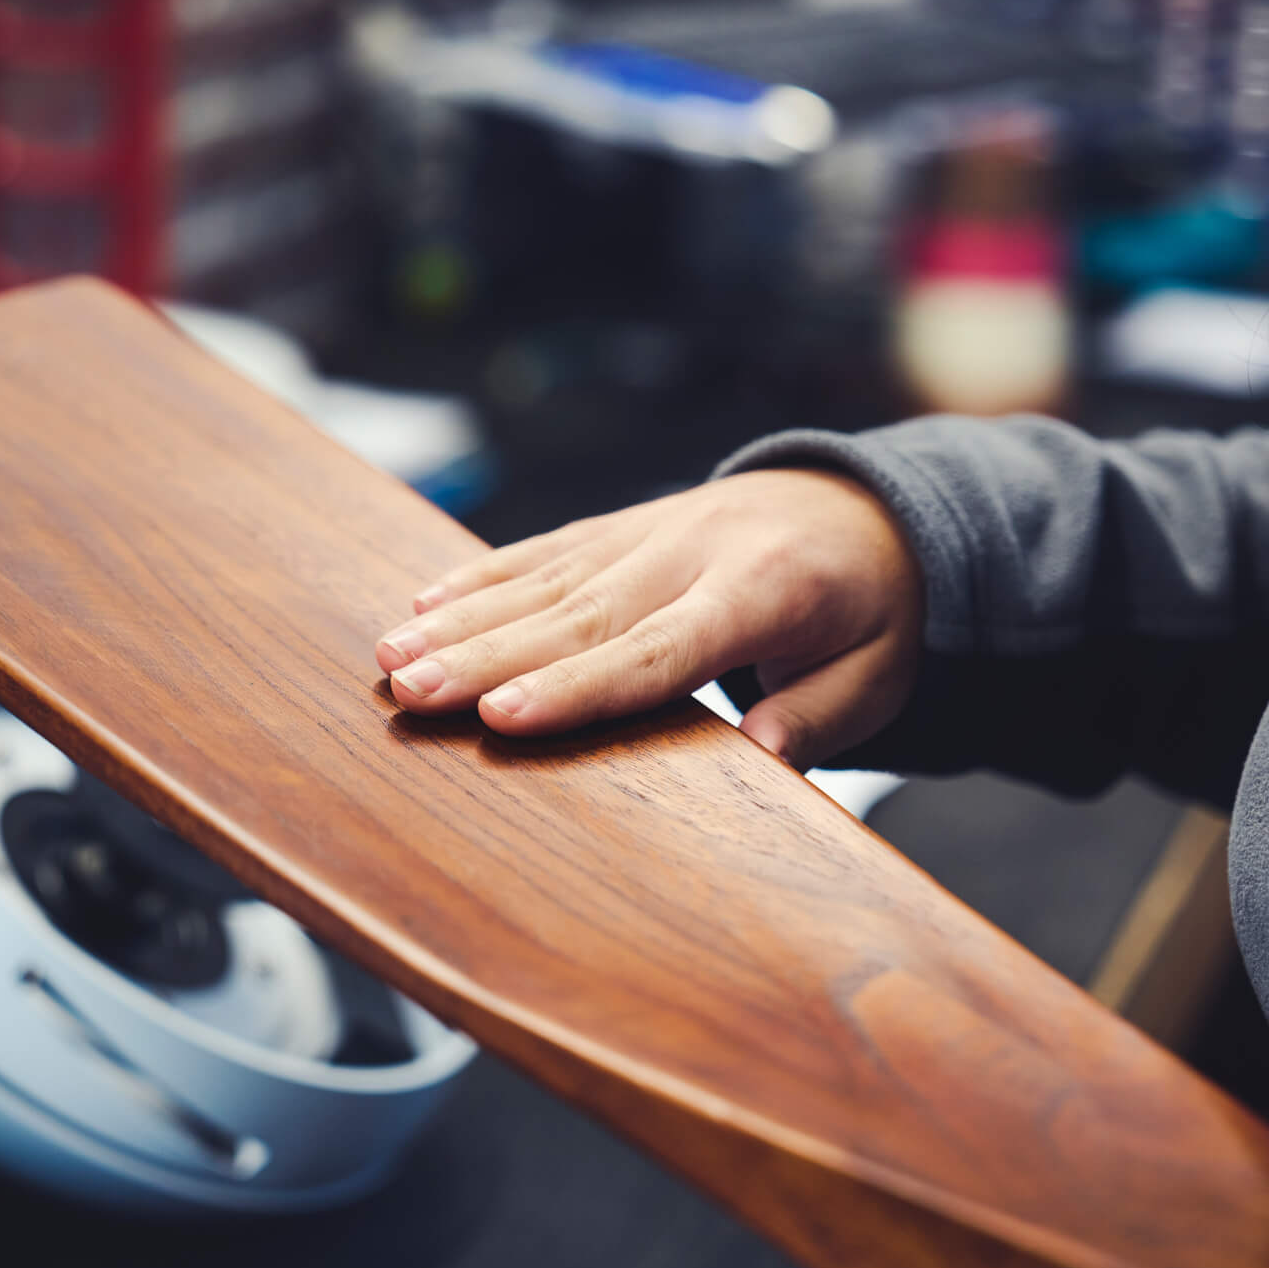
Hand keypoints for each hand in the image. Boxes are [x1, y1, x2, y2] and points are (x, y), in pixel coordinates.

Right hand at [376, 469, 925, 768]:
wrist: (870, 508)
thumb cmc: (873, 609)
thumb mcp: (878, 671)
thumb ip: (820, 714)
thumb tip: (765, 759)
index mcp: (763, 591)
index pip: (657, 650)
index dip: (577, 687)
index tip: (502, 719)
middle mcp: (694, 550)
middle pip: (579, 615)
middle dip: (486, 657)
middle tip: (408, 694)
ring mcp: (653, 530)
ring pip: (547, 580)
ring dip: (464, 620)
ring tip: (390, 658)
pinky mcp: (627, 526)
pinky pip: (548, 551)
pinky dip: (483, 576)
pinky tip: (425, 602)